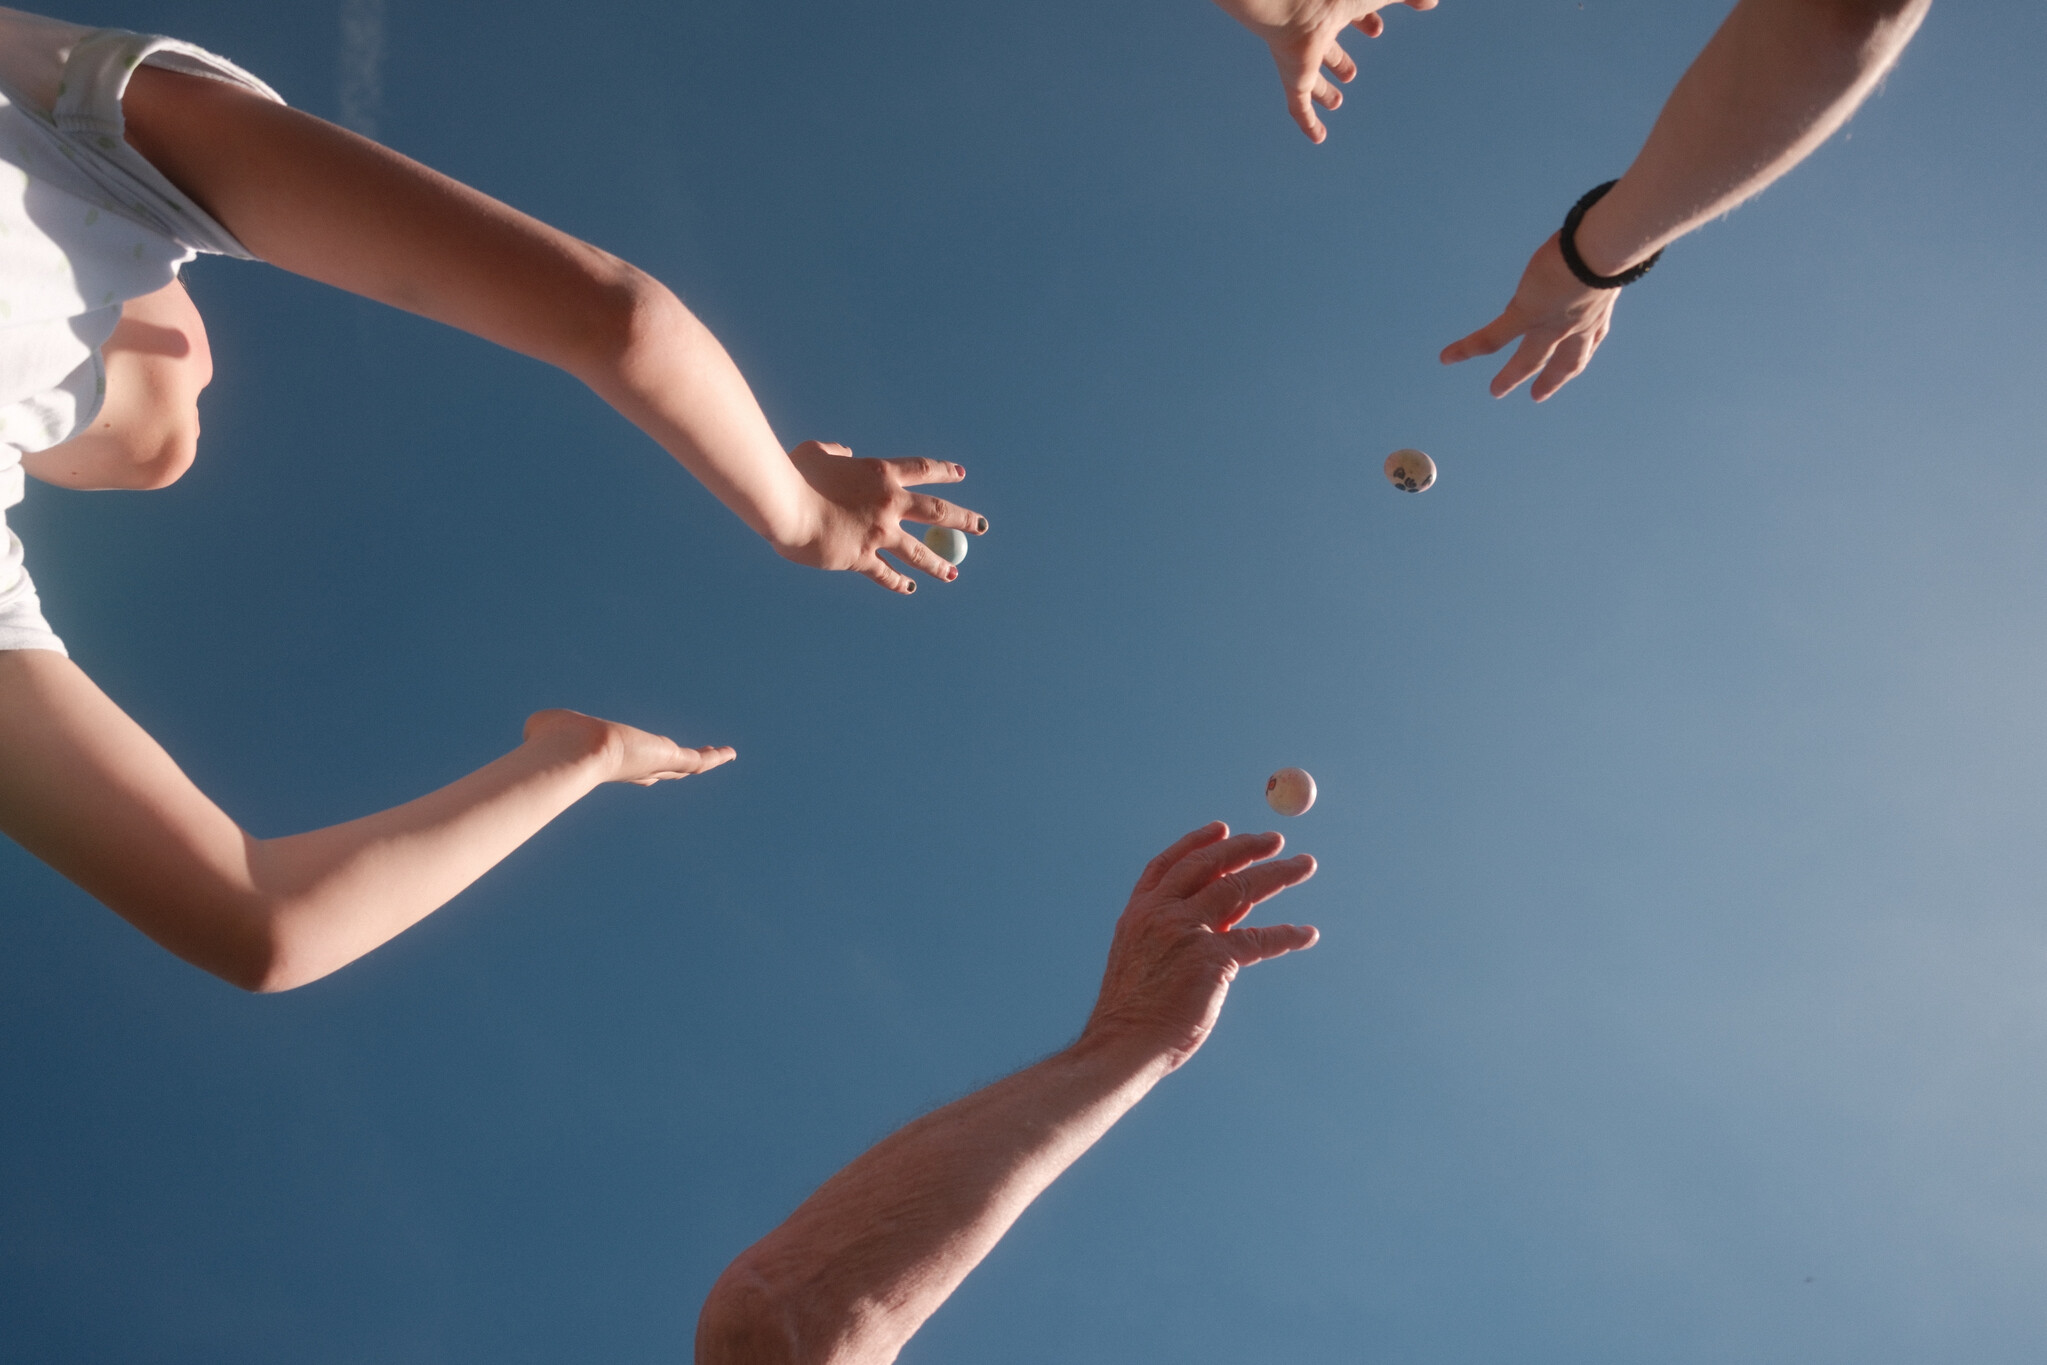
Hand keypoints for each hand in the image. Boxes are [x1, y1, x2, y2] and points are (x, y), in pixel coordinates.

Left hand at [523, 709, 735, 786]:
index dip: (642, 773)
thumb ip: (544, 728)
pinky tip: (730, 753)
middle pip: (661, 771)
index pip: (634, 772)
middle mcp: (634, 768)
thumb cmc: (554, 742)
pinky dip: (715, 758)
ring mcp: (653, 765)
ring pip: (683, 766)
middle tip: (686, 766)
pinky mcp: (667, 759)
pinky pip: (696, 762)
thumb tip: (534, 729)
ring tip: (721, 756)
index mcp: (611, 764)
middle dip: (672, 770)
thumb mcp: (547, 729)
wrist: (576, 750)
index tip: (649, 777)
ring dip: (703, 760)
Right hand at [779, 441, 987, 594]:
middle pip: (936, 512)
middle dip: (963, 520)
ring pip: (919, 551)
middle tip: (982, 527)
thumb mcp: (815, 453)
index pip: (922, 470)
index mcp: (880, 473)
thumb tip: (846, 452)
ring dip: (938, 564)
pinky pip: (885, 574)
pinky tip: (909, 588)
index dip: (944, 472)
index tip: (961, 475)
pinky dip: (897, 583)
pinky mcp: (862, 557)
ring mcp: (878, 532)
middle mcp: (888, 503)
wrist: (784, 504)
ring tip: (953, 573)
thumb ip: (836, 453)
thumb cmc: (793, 474)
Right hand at [1082, 823, 1318, 1067]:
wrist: (1123, 1044)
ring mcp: (1186, 932)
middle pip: (1210, 865)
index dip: (1198, 842)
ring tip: (1305, 865)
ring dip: (1277, 873)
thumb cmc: (1134, 1012)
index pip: (1170, 864)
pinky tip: (1306, 933)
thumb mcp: (1147, 957)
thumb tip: (1230, 910)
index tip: (1222, 827)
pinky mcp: (1212, 959)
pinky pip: (1258, 939)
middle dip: (1245, 847)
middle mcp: (1161, 913)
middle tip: (1275, 839)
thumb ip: (1180, 930)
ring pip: (1240, 888)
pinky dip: (1286, 936)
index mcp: (1139, 912)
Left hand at [1210, 0, 1437, 142]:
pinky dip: (1308, 122)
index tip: (1376, 30)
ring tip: (1336, 102)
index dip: (1365, 20)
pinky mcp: (1292, 76)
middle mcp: (1315, 31)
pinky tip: (1317, 138)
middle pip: (1327, 48)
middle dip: (1338, 60)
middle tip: (1350, 74)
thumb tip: (1433, 1)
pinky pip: (1298, 104)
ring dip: (1323, 90)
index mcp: (1333, 6)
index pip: (1351, 14)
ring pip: (1310, 77)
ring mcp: (1301, 56)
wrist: (1294, 1)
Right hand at [1439, 232, 1617, 401]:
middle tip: (1538, 397)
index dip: (1579, 354)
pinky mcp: (1525, 315)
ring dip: (1511, 376)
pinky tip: (1448, 357)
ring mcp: (1550, 324)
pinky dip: (1468, 348)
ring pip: (1529, 359)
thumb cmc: (1613, 239)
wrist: (1605, 250)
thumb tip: (1592, 236)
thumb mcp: (1606, 252)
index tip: (1569, 370)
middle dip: (1551, 380)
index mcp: (1597, 312)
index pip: (1589, 340)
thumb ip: (1596, 254)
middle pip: (1563, 361)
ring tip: (1495, 392)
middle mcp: (1577, 326)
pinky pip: (1492, 337)